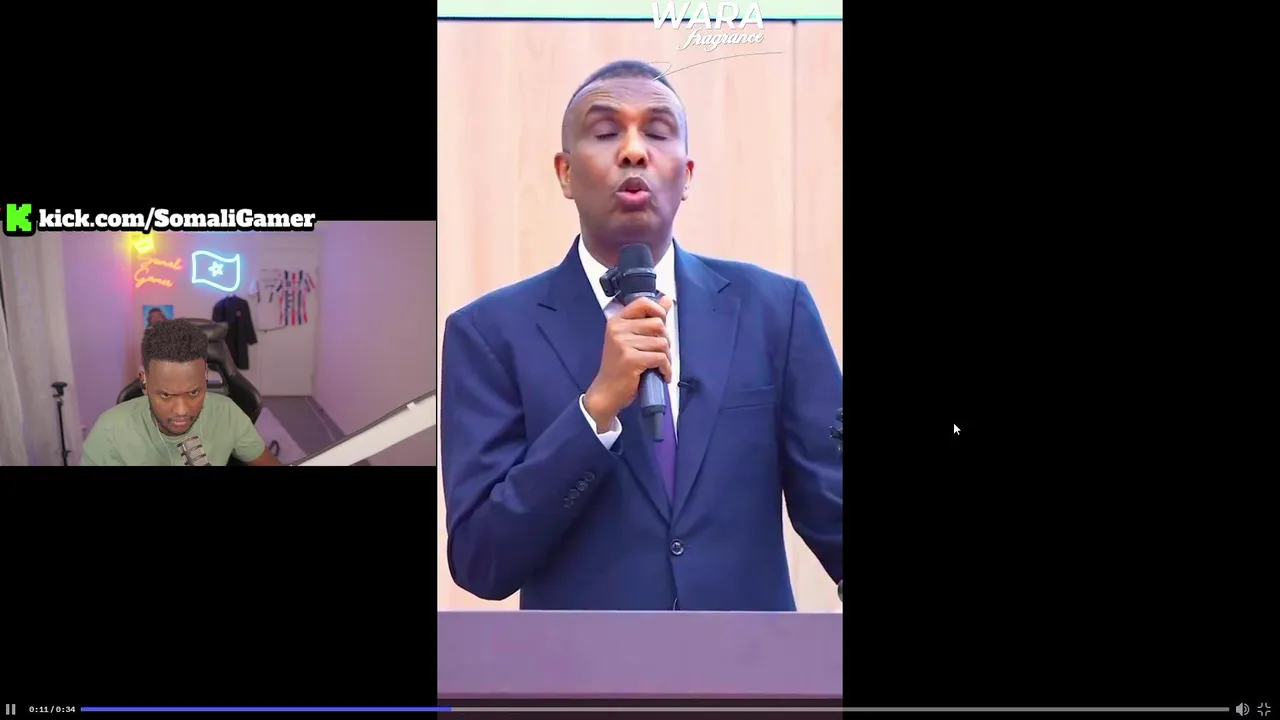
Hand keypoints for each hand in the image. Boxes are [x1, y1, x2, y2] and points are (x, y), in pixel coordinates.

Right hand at [584, 295, 673, 430]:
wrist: (606, 392)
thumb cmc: (619, 367)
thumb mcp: (630, 340)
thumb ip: (648, 319)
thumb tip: (666, 300)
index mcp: (617, 321)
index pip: (643, 302)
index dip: (658, 310)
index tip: (662, 321)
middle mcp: (618, 329)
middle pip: (658, 324)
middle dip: (665, 340)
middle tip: (660, 352)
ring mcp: (623, 343)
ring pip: (661, 342)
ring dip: (666, 357)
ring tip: (659, 365)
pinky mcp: (631, 359)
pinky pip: (660, 358)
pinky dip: (665, 368)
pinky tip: (661, 374)